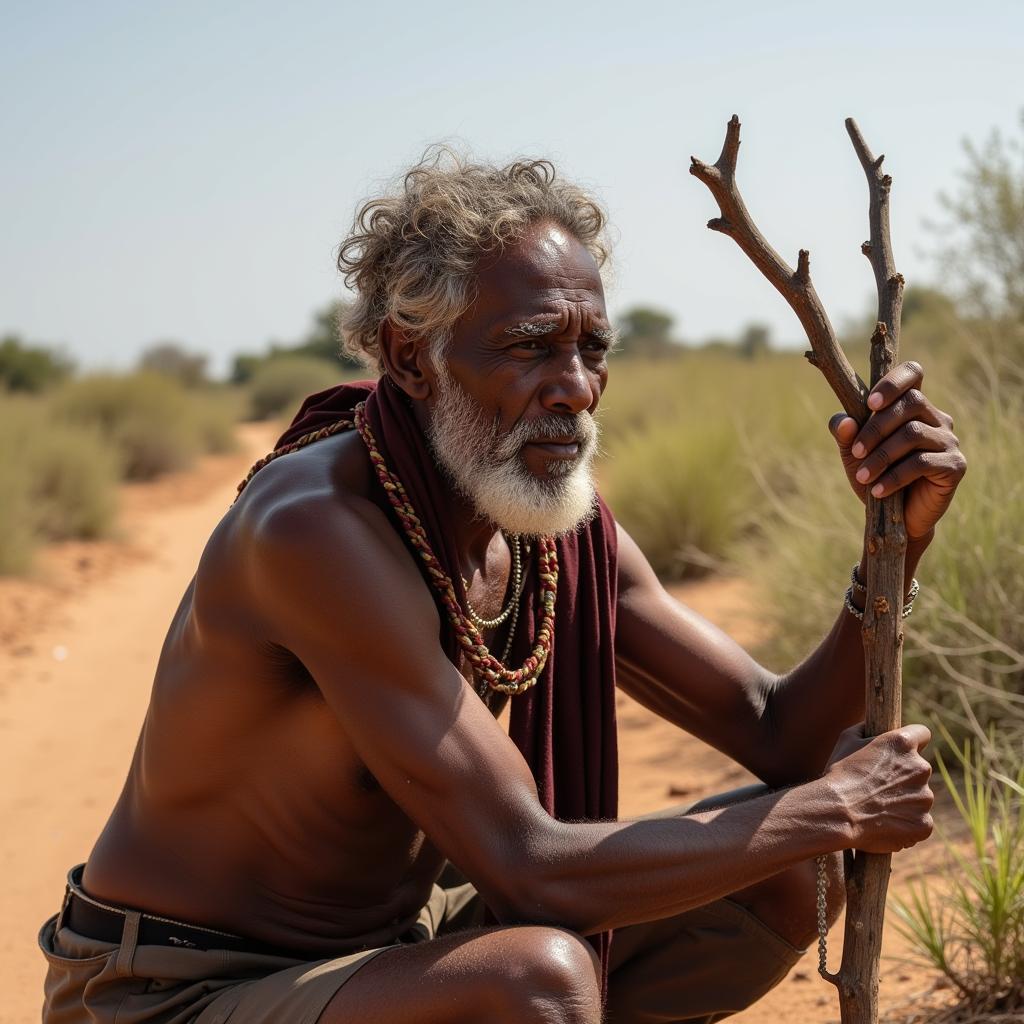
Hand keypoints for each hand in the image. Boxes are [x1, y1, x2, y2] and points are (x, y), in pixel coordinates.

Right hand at [823, 723, 933, 853]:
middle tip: (880, 785)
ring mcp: (925, 797)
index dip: (913, 741)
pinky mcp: (924, 823)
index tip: (905, 750)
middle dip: (905, 775)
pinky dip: (906, 823)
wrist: (837, 813)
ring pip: (919, 796)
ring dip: (905, 800)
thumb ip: (865, 729)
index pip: (922, 734)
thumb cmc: (839, 774)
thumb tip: (870, 726)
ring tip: (878, 806)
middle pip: (919, 769)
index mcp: (903, 743)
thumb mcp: (846, 740)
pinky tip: (885, 823)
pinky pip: (919, 821)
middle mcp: (920, 768)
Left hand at [828, 361, 965, 538]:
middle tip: (855, 453)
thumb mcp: (853, 455)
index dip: (893, 382)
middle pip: (911, 403)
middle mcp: (936, 418)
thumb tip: (843, 421)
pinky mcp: (955, 465)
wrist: (896, 520)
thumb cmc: (875, 478)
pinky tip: (877, 491)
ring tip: (862, 477)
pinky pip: (922, 463)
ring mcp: (949, 440)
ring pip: (913, 433)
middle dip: (876, 428)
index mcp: (913, 407)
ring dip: (881, 456)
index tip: (870, 403)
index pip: (913, 374)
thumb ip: (845, 435)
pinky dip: (894, 476)